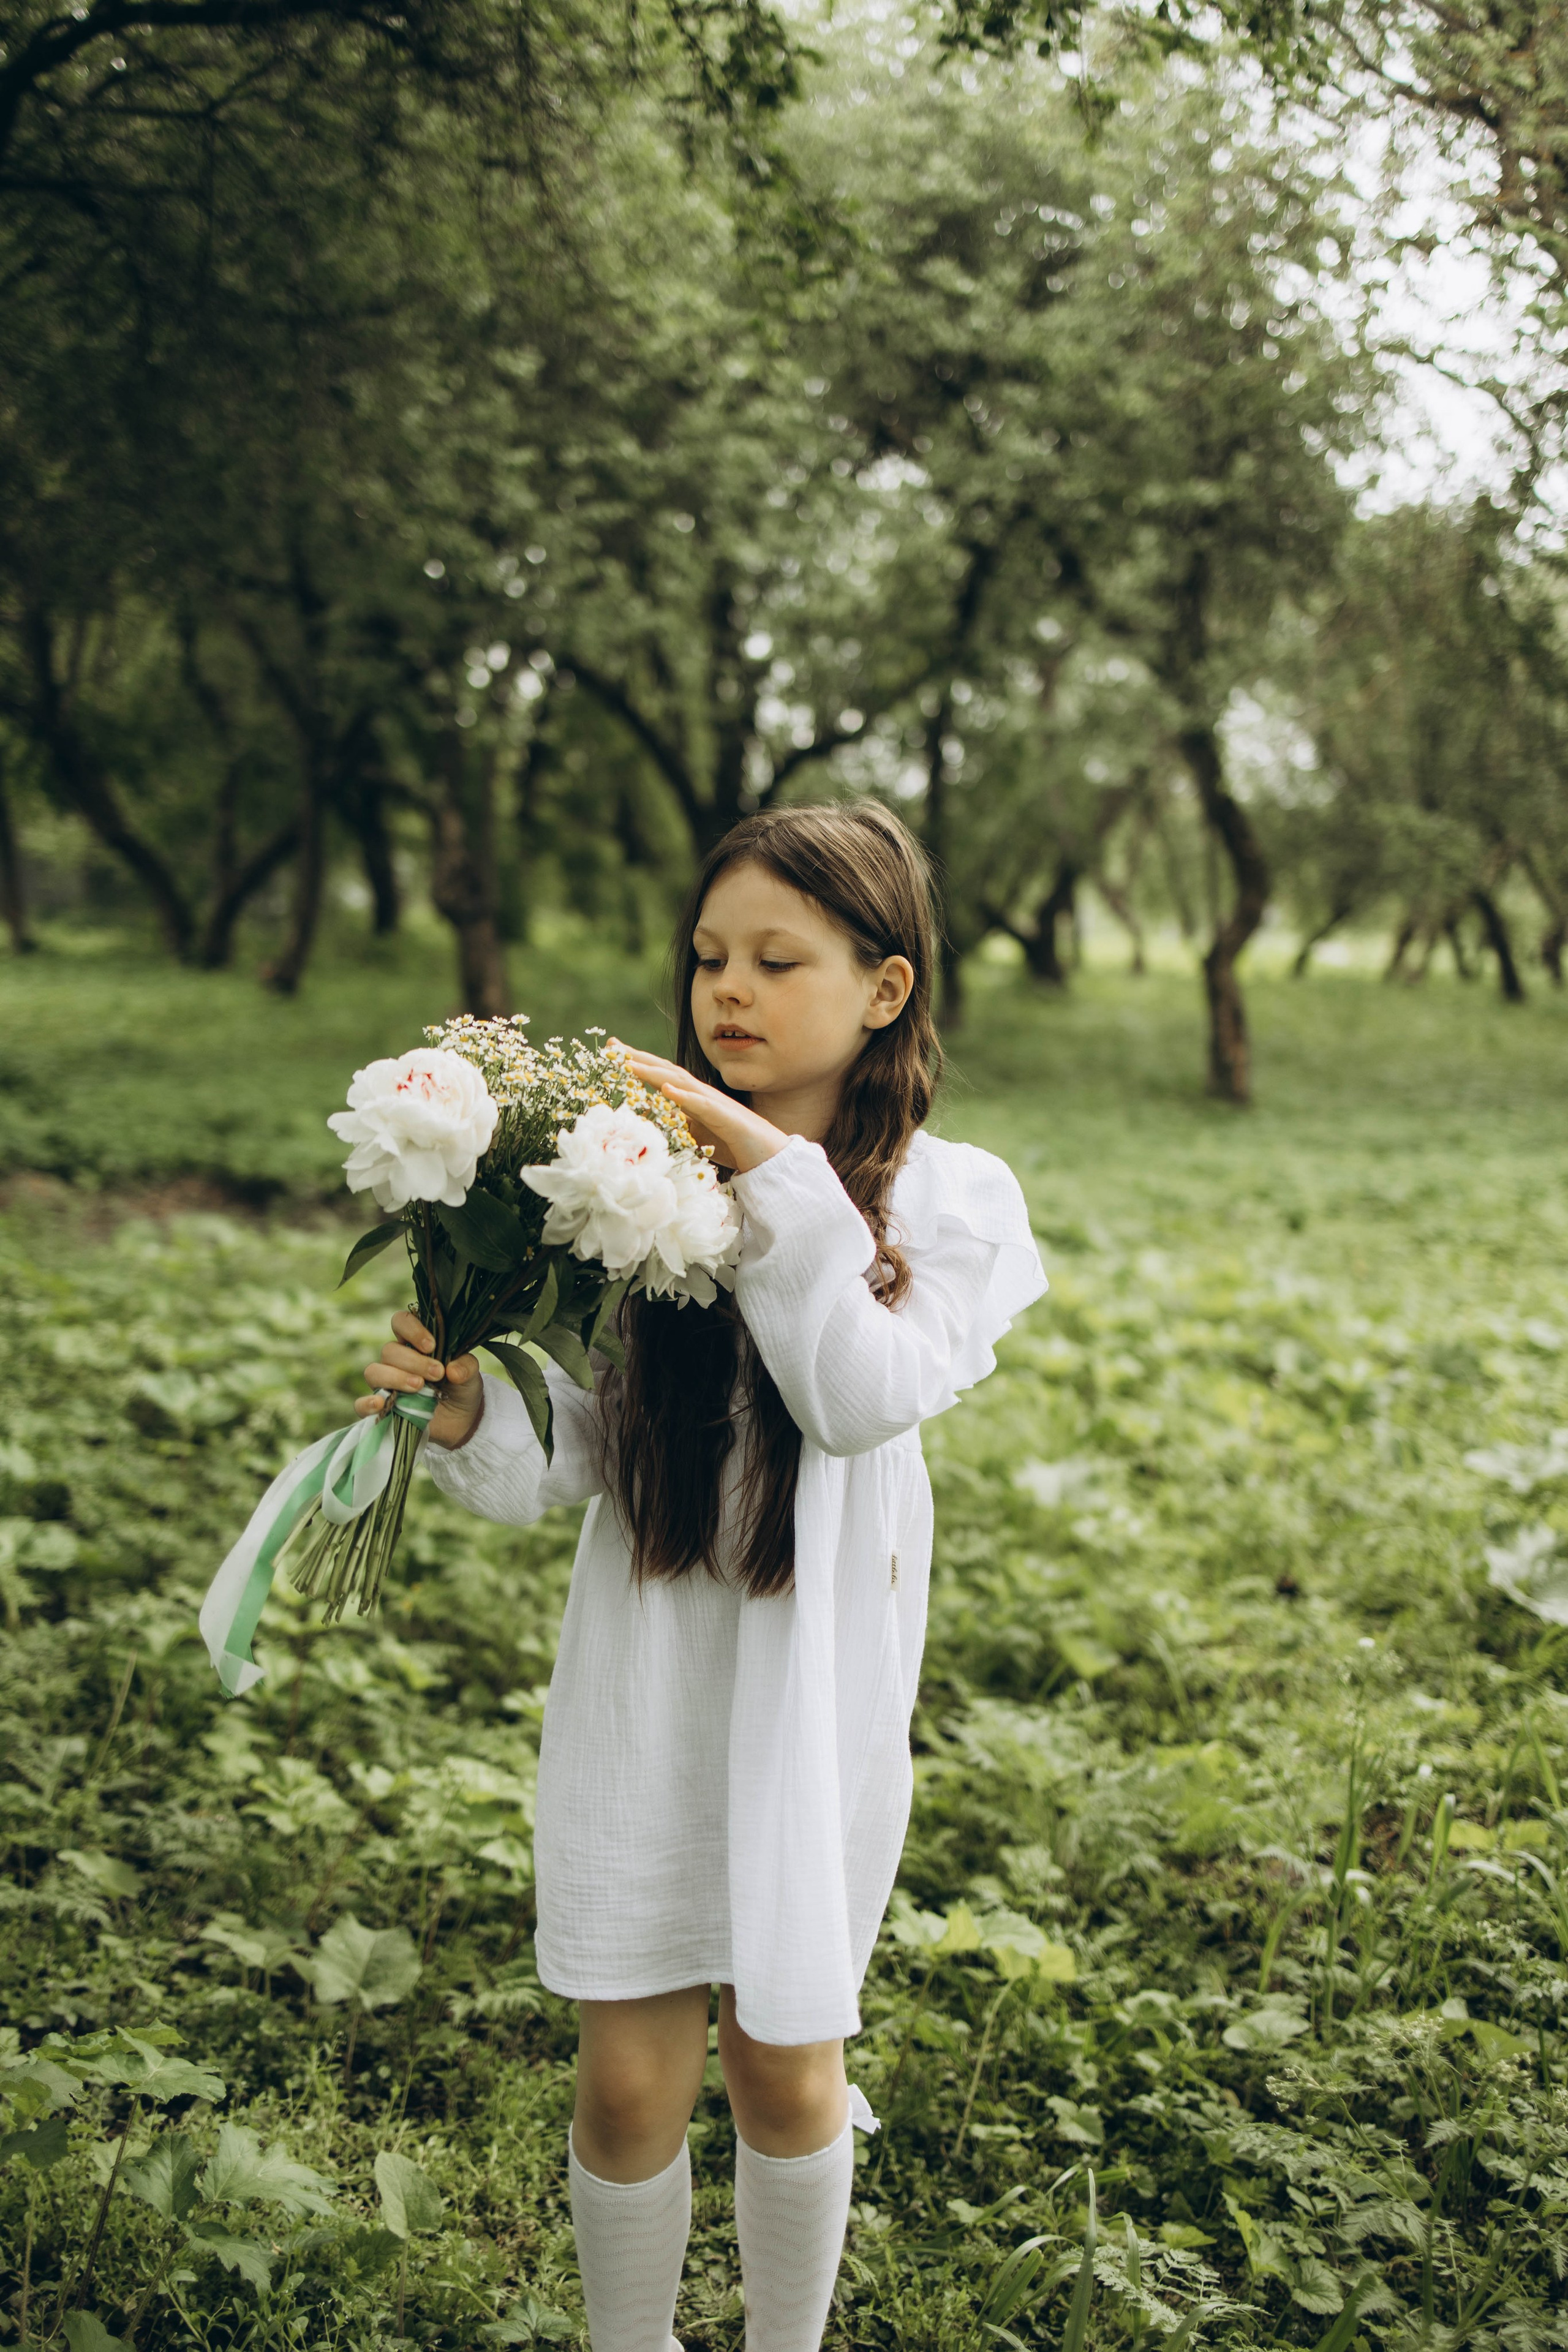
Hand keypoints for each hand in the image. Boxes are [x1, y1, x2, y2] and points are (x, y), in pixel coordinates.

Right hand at [357, 1311, 483, 1449]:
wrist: (461, 1421)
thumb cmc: (461, 1389)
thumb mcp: (470, 1375)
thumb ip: (465, 1367)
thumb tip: (453, 1371)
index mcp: (414, 1343)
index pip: (401, 1322)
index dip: (412, 1329)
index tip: (431, 1345)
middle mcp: (396, 1361)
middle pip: (389, 1350)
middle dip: (414, 1362)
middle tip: (437, 1374)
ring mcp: (386, 1385)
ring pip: (374, 1371)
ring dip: (395, 1378)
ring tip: (419, 1387)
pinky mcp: (382, 1409)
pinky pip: (361, 1405)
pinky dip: (367, 1404)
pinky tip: (381, 1404)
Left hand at [613, 1042, 789, 1173]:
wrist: (770, 1157)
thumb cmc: (734, 1145)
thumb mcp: (696, 1136)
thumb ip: (677, 1125)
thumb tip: (651, 1123)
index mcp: (695, 1099)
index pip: (663, 1076)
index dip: (639, 1063)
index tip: (613, 1053)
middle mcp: (704, 1095)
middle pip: (668, 1071)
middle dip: (639, 1058)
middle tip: (611, 1047)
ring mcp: (716, 1105)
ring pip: (682, 1083)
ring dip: (655, 1072)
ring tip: (630, 1064)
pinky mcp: (728, 1120)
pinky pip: (704, 1106)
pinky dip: (686, 1097)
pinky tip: (668, 1091)